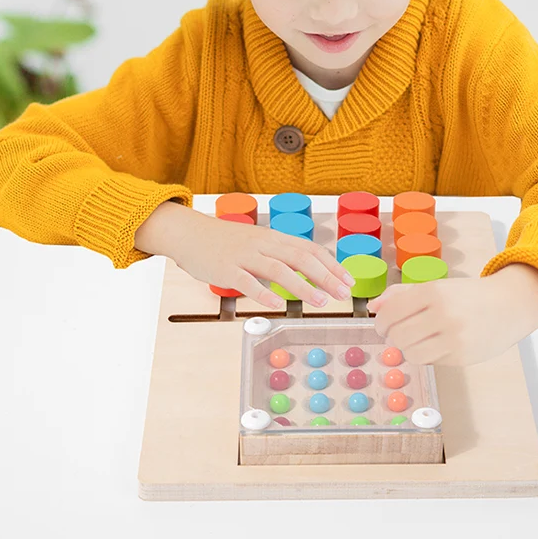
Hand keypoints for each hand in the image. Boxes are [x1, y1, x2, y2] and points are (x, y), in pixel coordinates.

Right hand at [134, 201, 354, 309]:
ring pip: (278, 269)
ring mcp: (244, 256)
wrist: (189, 233)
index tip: (348, 280)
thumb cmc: (225, 242)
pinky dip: (264, 293)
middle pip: (300, 258)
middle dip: (326, 276)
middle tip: (344, 293)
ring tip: (320, 301)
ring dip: (302, 286)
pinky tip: (278, 305)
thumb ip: (278, 256)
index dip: (331, 264)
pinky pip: (247, 281)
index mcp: (273, 238)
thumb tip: (304, 275)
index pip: (309, 249)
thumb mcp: (256, 243)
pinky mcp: (226, 269)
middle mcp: (263, 244)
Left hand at [367, 263, 537, 366]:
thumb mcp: (435, 286)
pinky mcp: (462, 357)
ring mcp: (454, 338)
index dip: (380, 322)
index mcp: (433, 291)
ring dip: (407, 349)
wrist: (509, 305)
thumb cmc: (467, 294)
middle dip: (392, 337)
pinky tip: (435, 345)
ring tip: (415, 341)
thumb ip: (401, 294)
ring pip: (411, 353)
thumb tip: (373, 306)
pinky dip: (427, 355)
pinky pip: (431, 361)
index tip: (381, 325)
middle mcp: (443, 314)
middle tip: (396, 334)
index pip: (392, 312)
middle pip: (398, 335)